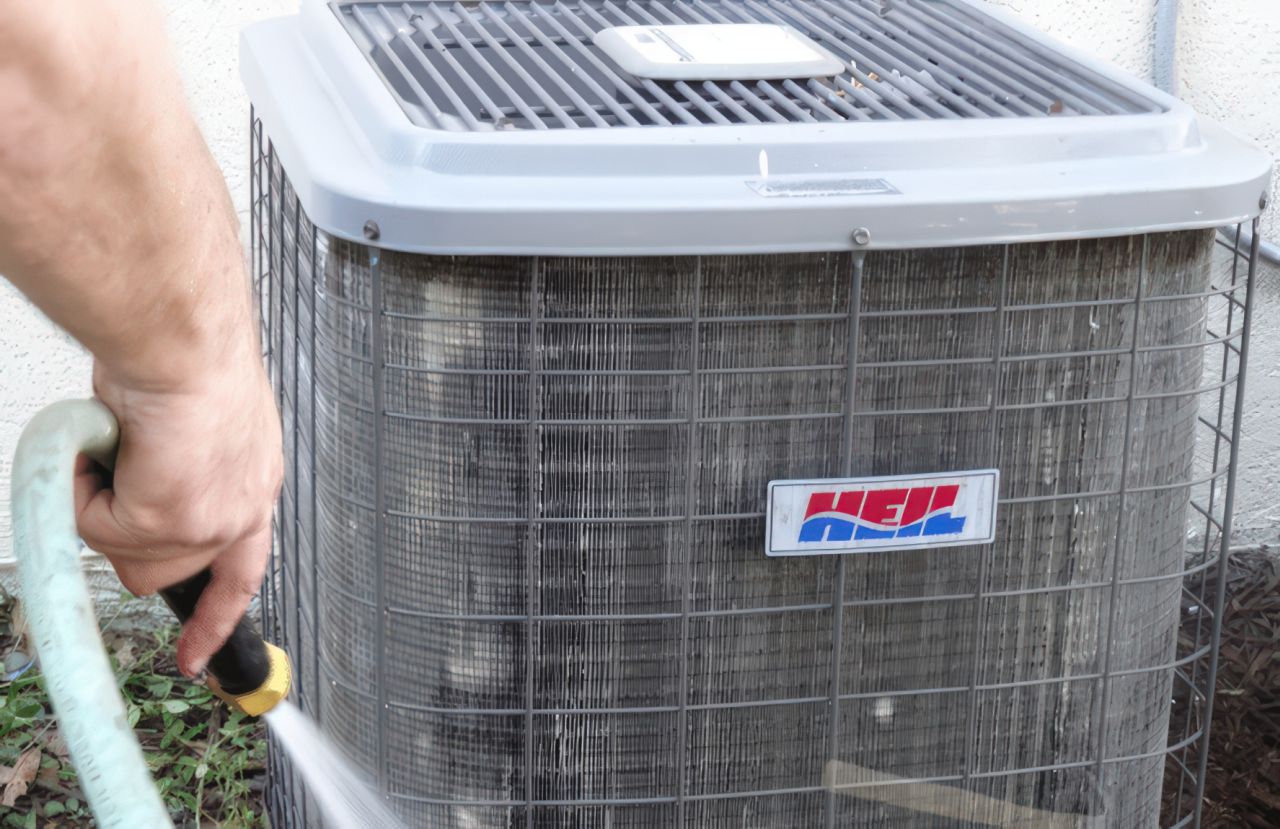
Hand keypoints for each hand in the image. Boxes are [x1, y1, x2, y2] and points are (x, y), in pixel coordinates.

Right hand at [74, 348, 281, 677]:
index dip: (215, 619)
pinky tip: (105, 444)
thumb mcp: (195, 426)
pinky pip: (94, 525)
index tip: (197, 660)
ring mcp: (208, 523)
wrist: (182, 341)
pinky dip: (81, 485)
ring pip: (124, 553)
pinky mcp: (168, 521)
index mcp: (254, 487)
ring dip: (101, 504)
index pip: (243, 572)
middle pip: (163, 572)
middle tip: (113, 477)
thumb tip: (141, 475)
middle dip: (124, 533)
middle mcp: (241, 511)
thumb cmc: (186, 359)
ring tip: (116, 447)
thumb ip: (176, 467)